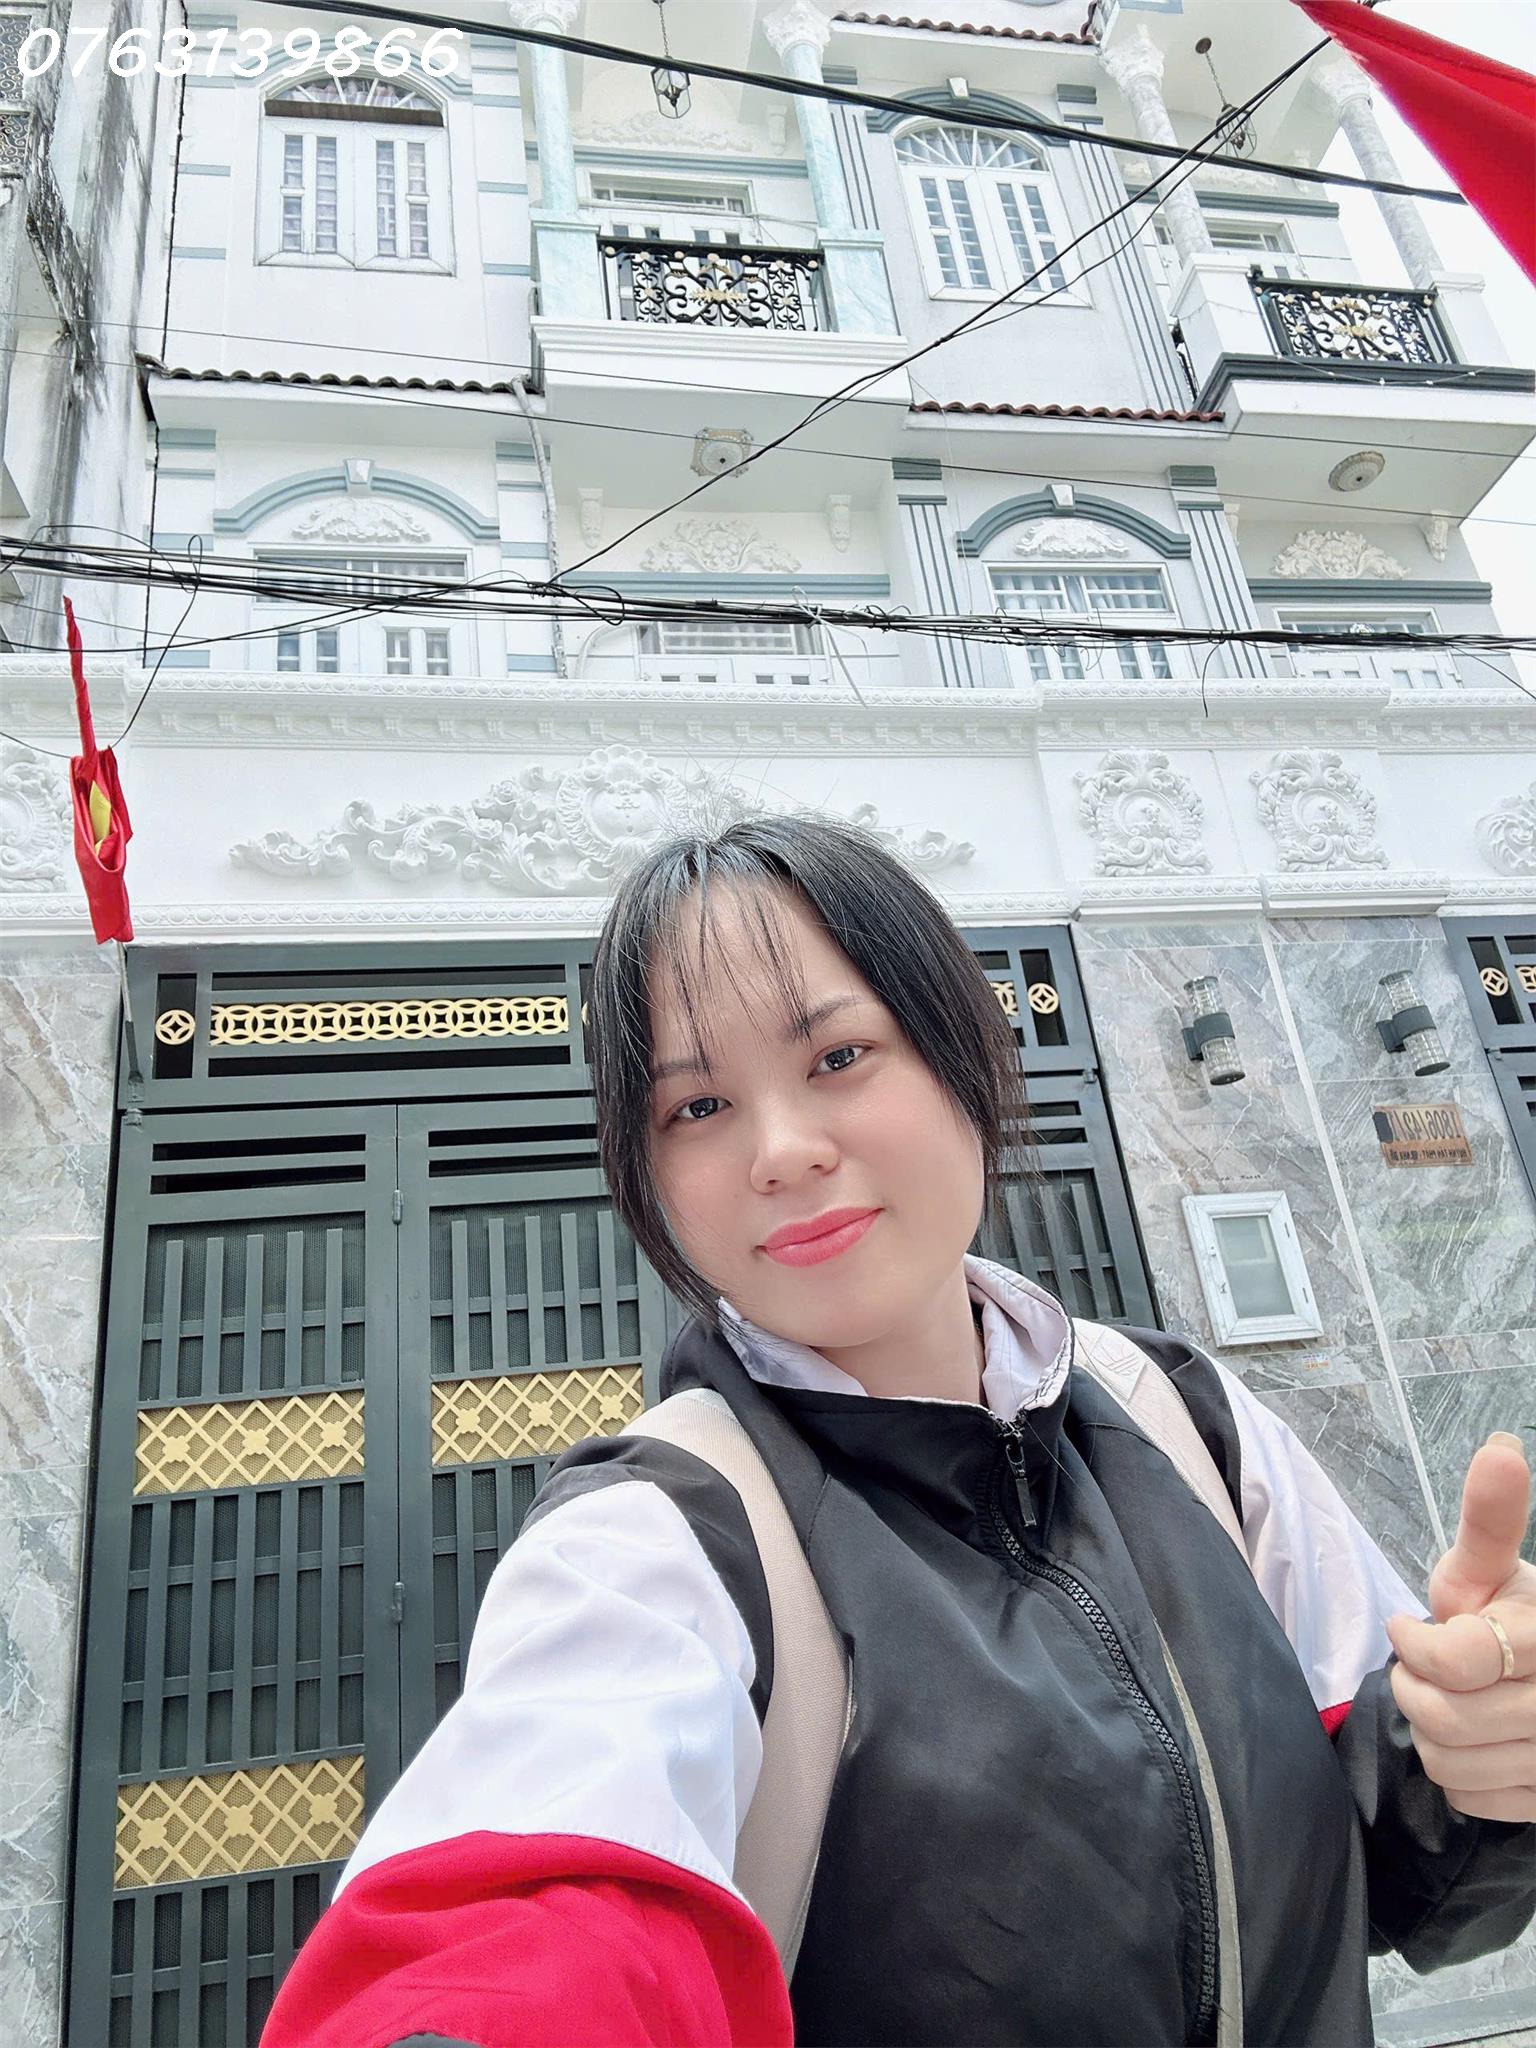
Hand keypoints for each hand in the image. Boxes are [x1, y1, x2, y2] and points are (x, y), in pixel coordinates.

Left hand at [1385, 1431, 1535, 1822]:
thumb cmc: (1510, 1615)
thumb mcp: (1490, 1568)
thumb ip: (1490, 1520)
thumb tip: (1499, 1449)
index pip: (1460, 1660)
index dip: (1418, 1646)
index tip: (1408, 1630)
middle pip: (1449, 1718)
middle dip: (1414, 1688)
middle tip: (1420, 1669)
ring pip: (1454, 1764)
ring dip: (1430, 1734)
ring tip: (1444, 1700)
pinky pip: (1474, 1800)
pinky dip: (1457, 1776)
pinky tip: (1471, 1742)